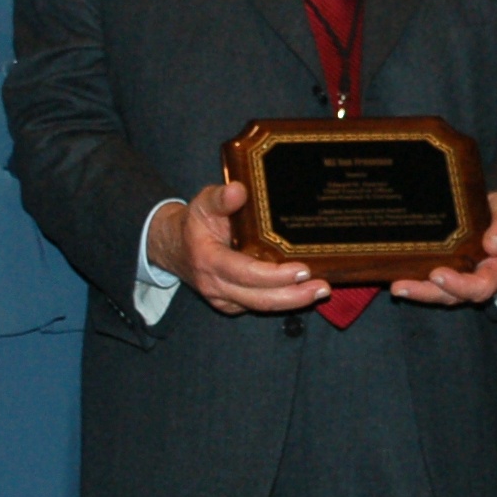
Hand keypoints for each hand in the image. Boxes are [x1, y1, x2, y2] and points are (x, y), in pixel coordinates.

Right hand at [155, 183, 330, 315]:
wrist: (174, 247)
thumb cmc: (194, 222)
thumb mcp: (203, 203)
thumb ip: (220, 198)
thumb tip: (239, 190)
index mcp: (209, 261)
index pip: (245, 273)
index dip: (274, 276)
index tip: (302, 270)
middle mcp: (216, 285)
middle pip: (259, 299)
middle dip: (293, 296)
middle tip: (322, 287)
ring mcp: (223, 298)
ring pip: (261, 306)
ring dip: (293, 301)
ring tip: (321, 290)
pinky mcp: (232, 302)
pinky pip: (259, 304)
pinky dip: (282, 299)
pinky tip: (304, 291)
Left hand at [391, 191, 496, 307]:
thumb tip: (493, 245)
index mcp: (496, 270)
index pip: (481, 286)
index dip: (459, 285)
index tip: (438, 274)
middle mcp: (475, 279)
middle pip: (453, 296)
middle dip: (428, 292)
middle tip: (404, 284)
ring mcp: (459, 278)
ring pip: (438, 293)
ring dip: (417, 291)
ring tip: (396, 286)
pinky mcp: (444, 270)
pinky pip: (429, 282)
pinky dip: (413, 281)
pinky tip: (394, 275)